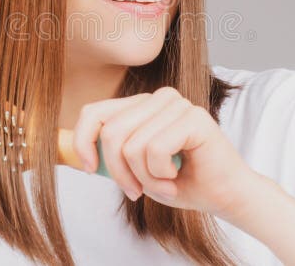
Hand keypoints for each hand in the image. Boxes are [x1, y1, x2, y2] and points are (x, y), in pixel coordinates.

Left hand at [72, 86, 259, 219]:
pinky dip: (161, 174)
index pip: (95, 112)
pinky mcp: (193, 116)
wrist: (224, 196)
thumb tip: (69, 148)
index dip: (83, 141)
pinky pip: (154, 150)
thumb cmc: (182, 182)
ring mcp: (176, 104)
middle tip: (138, 190)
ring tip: (165, 182)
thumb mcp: (134, 168)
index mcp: (142, 104)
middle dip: (119, 172)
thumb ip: (109, 154)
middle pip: (111, 133)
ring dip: (145, 178)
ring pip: (132, 146)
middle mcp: (158, 98)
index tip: (89, 169)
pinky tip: (177, 175)